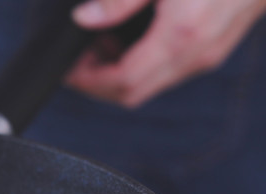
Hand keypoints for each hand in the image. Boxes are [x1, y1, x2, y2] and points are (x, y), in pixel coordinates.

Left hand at [66, 0, 265, 107]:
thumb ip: (118, 0)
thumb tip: (84, 18)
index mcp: (180, 37)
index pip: (122, 82)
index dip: (88, 81)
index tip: (68, 70)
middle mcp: (197, 54)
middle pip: (134, 93)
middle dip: (98, 83)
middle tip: (79, 60)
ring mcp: (209, 54)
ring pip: (152, 84)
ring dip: (120, 73)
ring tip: (100, 43)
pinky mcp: (216, 46)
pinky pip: (170, 70)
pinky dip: (142, 63)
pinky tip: (130, 37)